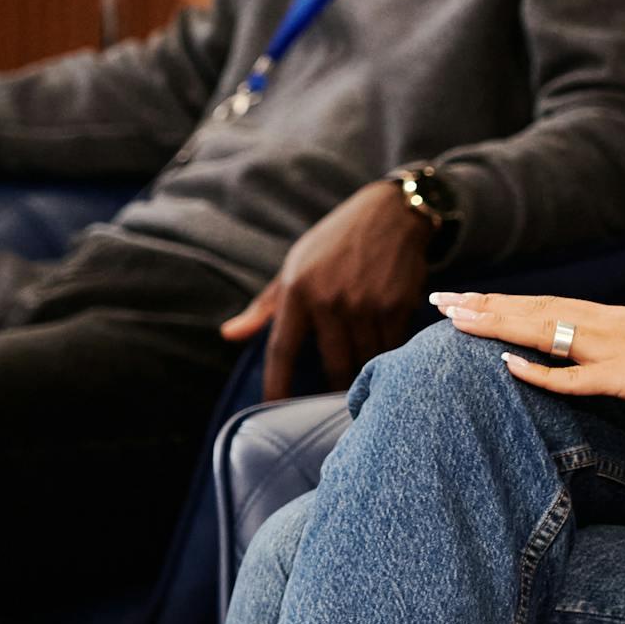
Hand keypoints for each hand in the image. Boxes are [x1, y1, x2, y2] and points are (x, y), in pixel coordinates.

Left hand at [221, 181, 433, 399]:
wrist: (390, 213)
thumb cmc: (334, 242)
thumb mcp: (293, 266)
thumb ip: (263, 307)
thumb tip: (228, 336)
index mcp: (298, 291)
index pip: (281, 351)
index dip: (276, 386)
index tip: (273, 410)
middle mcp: (330, 300)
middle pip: (331, 366)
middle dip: (333, 389)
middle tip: (334, 403)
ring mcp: (366, 305)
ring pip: (364, 360)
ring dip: (364, 375)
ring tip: (364, 385)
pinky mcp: (396, 306)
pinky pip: (390, 347)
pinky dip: (387, 357)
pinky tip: (387, 359)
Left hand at [430, 291, 624, 407]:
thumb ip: (622, 353)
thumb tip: (594, 365)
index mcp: (611, 319)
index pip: (544, 305)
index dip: (500, 303)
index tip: (463, 299)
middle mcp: (605, 325)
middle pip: (532, 312)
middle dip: (483, 307)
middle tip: (438, 301)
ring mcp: (614, 349)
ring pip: (543, 332)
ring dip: (497, 325)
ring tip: (455, 318)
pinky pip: (575, 377)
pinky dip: (540, 372)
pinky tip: (509, 366)